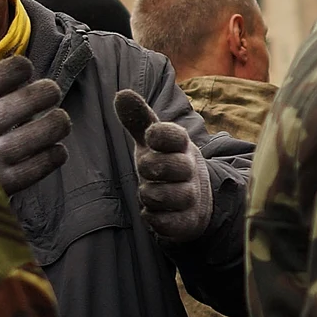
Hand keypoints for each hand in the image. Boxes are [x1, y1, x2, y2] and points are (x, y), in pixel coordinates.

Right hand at [0, 44, 70, 194]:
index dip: (13, 70)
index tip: (26, 68)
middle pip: (11, 110)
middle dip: (40, 95)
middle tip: (53, 91)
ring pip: (24, 142)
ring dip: (50, 128)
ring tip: (62, 120)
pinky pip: (27, 174)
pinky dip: (47, 161)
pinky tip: (58, 151)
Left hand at [113, 89, 212, 241]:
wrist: (195, 198)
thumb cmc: (166, 162)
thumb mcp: (151, 140)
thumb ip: (138, 118)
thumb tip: (122, 93)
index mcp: (181, 145)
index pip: (175, 135)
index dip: (160, 134)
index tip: (150, 136)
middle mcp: (189, 169)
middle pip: (173, 166)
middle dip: (152, 167)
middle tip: (145, 168)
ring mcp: (190, 196)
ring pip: (170, 196)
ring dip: (151, 194)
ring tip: (147, 191)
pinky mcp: (187, 221)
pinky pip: (170, 223)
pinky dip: (156, 219)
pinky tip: (151, 213)